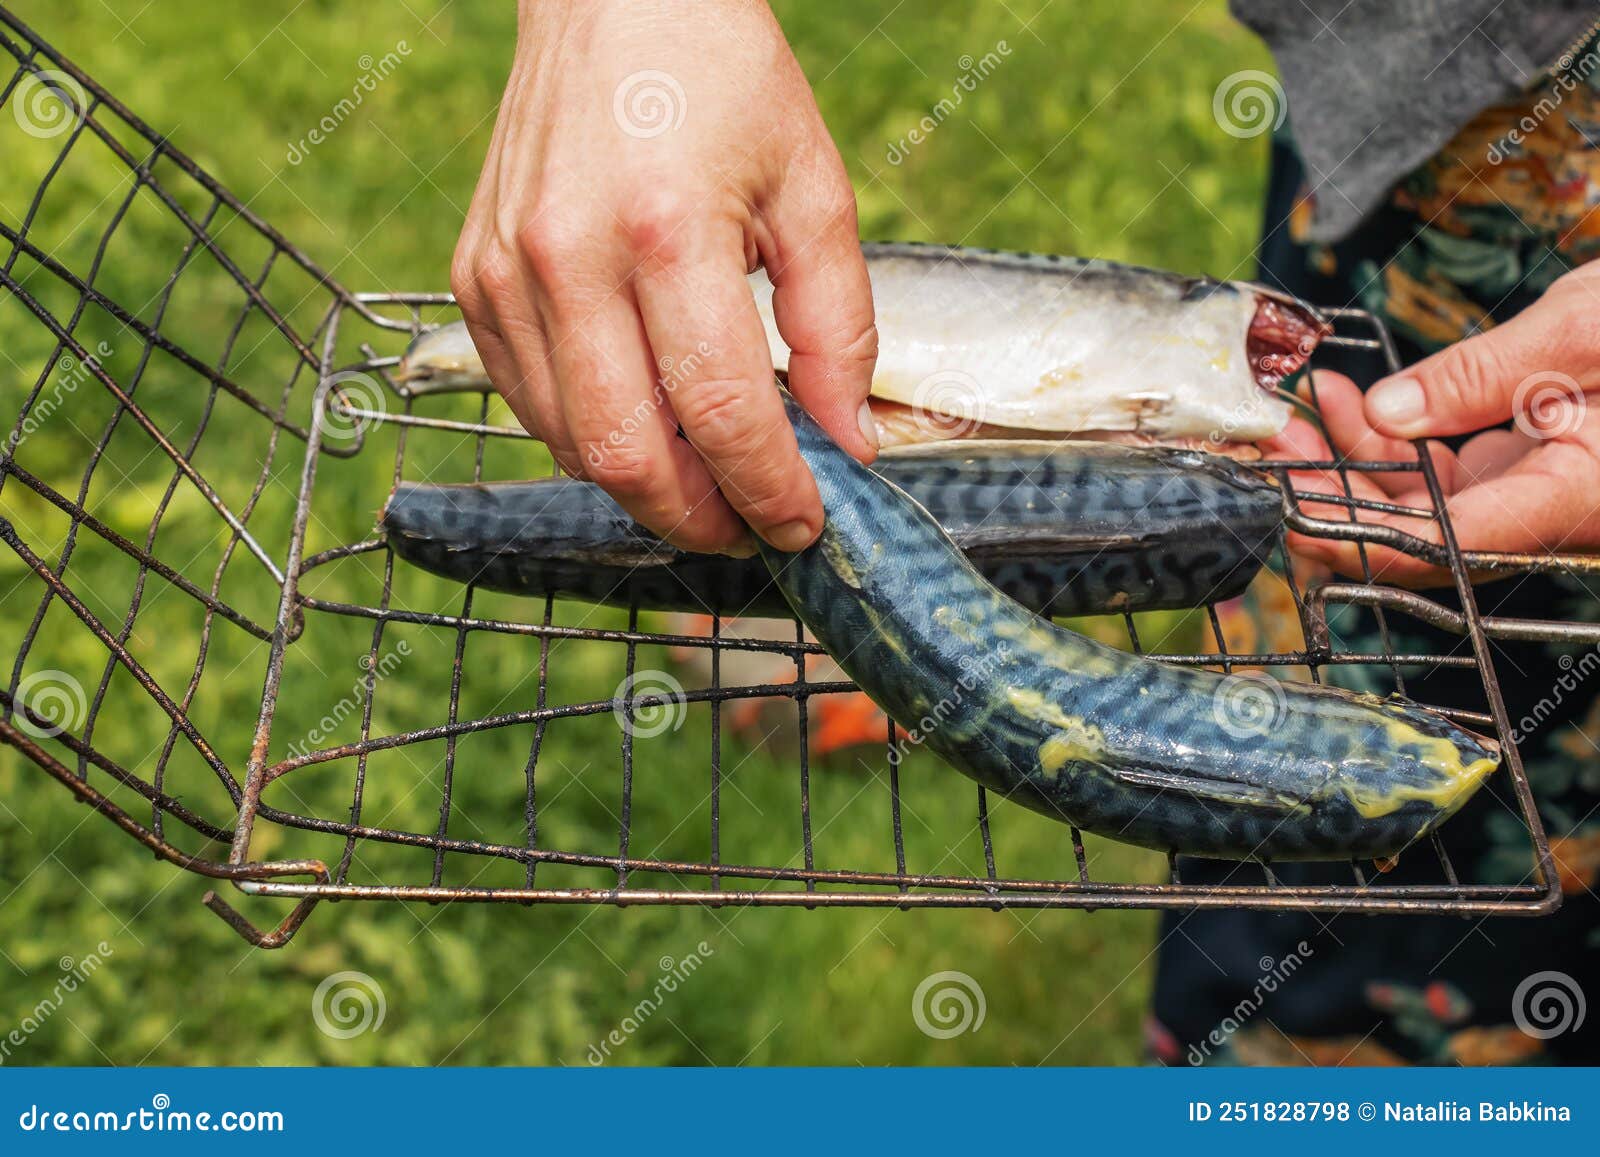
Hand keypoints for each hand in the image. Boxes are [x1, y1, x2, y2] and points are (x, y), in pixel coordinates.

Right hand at [452, 0, 876, 555]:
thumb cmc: (722, 81)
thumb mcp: (814, 187)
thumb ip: (840, 324)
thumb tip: (847, 441)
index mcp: (666, 231)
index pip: (718, 412)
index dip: (767, 489)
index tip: (804, 522)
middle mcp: (569, 259)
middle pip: (626, 455)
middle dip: (698, 519)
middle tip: (750, 527)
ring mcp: (507, 274)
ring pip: (570, 444)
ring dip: (645, 488)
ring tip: (706, 482)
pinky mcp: (475, 278)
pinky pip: (529, 402)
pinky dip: (591, 438)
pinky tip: (644, 423)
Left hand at [1264, 265, 1599, 585]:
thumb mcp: (1584, 328)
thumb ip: (1482, 374)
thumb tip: (1387, 410)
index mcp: (1578, 497)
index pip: (1451, 543)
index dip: (1363, 539)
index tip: (1293, 516)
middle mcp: (1551, 512)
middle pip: (1420, 537)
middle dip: (1333, 502)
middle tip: (1266, 459)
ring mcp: (1533, 492)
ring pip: (1420, 506)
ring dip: (1347, 468)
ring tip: (1290, 420)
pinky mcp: (1523, 466)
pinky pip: (1439, 474)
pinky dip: (1386, 441)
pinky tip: (1340, 402)